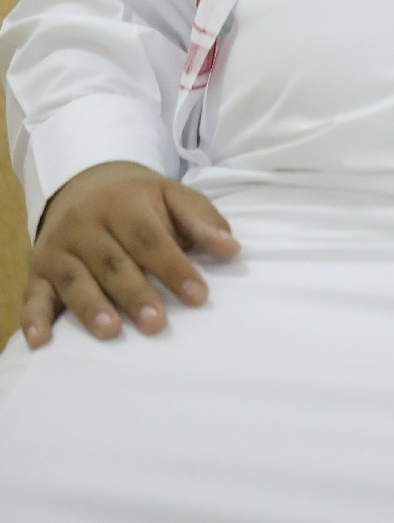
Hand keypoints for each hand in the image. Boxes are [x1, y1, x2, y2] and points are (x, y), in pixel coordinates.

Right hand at [22, 160, 240, 347]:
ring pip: (75, 280)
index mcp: (123, 203)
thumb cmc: (139, 199)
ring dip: (91, 307)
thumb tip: (231, 249)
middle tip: (156, 324)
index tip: (200, 296)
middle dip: (134, 293)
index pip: (150, 239)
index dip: (175, 268)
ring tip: (110, 332)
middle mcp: (87, 224)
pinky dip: (34, 319)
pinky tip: (40, 343)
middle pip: (112, 262)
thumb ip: (202, 221)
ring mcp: (59, 248)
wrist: (85, 180)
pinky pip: (32, 296)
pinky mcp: (38, 270)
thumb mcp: (172, 195)